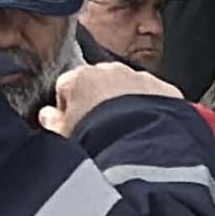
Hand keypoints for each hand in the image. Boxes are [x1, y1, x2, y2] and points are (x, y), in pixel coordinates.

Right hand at [39, 62, 177, 135]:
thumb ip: (51, 121)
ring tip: (128, 132)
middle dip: (100, 103)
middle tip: (102, 130)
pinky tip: (150, 130)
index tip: (74, 124)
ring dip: (128, 105)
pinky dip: (154, 111)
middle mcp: (112, 71)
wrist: (140, 144)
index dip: (69, 108)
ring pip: (130, 90)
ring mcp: (142, 78)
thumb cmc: (97, 139)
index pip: (67, 86)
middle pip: (100, 85)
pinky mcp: (167, 91)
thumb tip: (47, 115)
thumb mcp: (63, 135)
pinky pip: (157, 99)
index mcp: (79, 77)